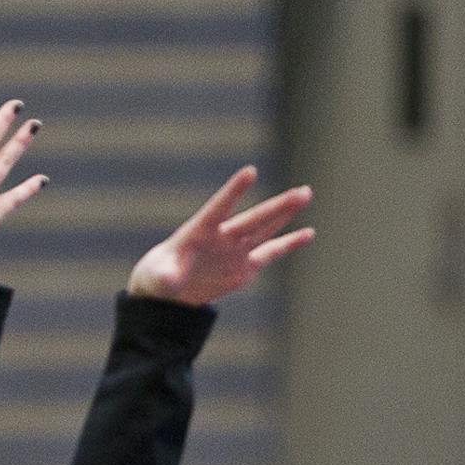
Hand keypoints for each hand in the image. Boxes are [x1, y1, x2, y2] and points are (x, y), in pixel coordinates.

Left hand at [129, 167, 312, 305]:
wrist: (168, 293)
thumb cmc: (156, 278)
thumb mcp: (157, 278)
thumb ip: (165, 275)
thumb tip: (169, 278)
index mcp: (198, 232)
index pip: (219, 207)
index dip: (234, 190)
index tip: (250, 171)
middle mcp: (221, 237)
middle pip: (253, 218)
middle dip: (278, 206)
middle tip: (303, 190)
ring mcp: (235, 250)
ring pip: (265, 229)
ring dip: (285, 214)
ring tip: (305, 195)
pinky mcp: (244, 267)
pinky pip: (271, 253)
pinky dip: (288, 244)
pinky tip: (308, 233)